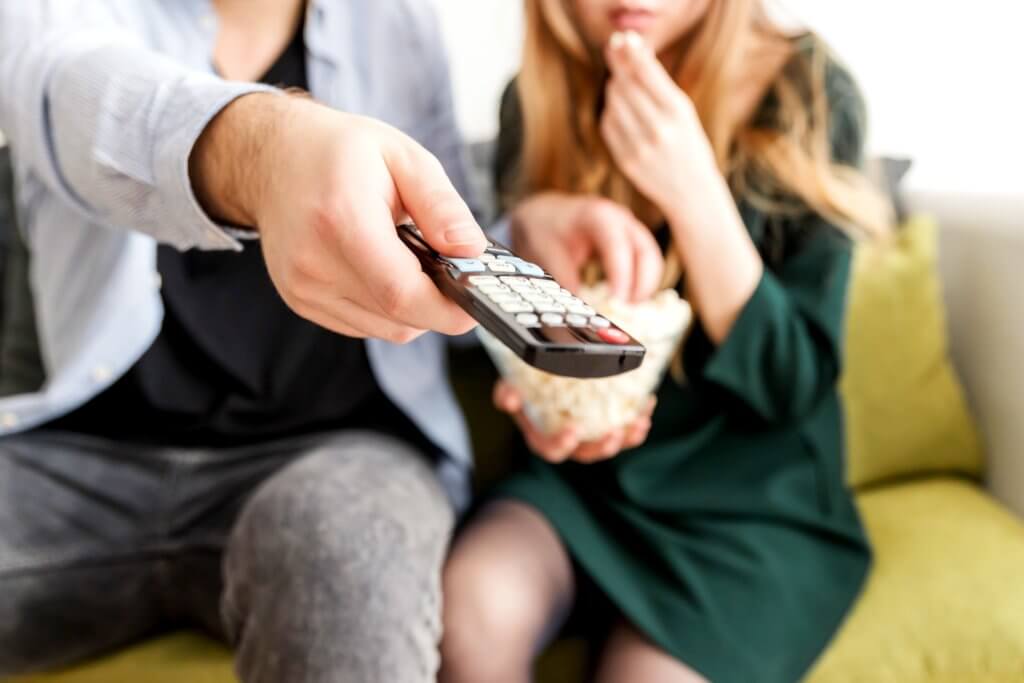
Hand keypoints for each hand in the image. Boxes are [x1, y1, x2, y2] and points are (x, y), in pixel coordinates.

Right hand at [191, 93, 486, 342]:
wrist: (273, 158)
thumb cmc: (340, 152)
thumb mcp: (403, 156)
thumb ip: (441, 205)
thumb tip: (472, 250)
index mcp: (341, 219)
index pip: (401, 293)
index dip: (448, 308)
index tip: (478, 301)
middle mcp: (314, 263)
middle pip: (397, 318)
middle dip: (439, 305)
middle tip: (455, 272)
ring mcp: (303, 288)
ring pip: (385, 328)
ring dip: (413, 307)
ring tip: (413, 261)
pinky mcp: (301, 301)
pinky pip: (364, 325)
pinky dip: (387, 308)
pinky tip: (385, 270)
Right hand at [494, 380, 655, 463]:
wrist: (542, 376)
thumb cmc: (525, 384)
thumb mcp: (511, 385)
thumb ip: (507, 392)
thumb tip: (509, 398)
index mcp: (542, 437)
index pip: (551, 449)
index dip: (562, 444)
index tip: (573, 431)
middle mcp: (568, 442)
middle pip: (586, 454)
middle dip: (602, 447)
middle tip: (614, 434)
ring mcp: (590, 436)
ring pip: (610, 444)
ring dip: (627, 438)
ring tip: (639, 423)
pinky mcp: (607, 425)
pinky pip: (625, 429)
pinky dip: (637, 420)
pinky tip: (647, 404)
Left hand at [510, 192, 662, 301]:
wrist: (544, 214)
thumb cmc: (546, 229)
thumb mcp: (548, 254)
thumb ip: (565, 281)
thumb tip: (581, 311)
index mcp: (599, 215)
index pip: (618, 247)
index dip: (622, 276)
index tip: (617, 302)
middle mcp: (621, 220)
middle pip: (647, 253)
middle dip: (642, 285)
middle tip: (628, 310)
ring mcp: (630, 230)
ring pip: (651, 260)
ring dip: (644, 287)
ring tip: (627, 310)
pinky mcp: (632, 242)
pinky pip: (646, 264)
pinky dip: (641, 283)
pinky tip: (627, 301)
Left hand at [600, 32, 720, 214]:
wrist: (691, 192)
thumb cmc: (689, 144)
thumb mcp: (684, 111)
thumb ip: (659, 84)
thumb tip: (633, 51)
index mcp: (678, 112)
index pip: (646, 72)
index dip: (631, 52)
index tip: (624, 39)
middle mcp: (658, 129)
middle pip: (625, 85)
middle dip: (618, 65)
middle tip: (615, 51)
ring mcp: (639, 147)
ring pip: (613, 102)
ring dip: (615, 87)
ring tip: (623, 83)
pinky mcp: (625, 160)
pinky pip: (608, 124)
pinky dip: (611, 111)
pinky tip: (620, 108)